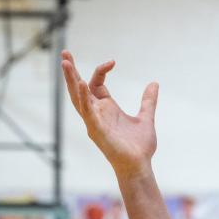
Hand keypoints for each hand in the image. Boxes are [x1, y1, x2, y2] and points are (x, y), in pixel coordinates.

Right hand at [61, 50, 158, 178]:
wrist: (140, 165)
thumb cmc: (139, 146)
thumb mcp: (146, 117)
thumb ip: (148, 101)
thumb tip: (154, 84)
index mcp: (106, 108)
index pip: (96, 84)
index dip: (101, 70)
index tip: (112, 61)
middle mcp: (97, 113)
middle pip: (79, 89)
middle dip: (71, 72)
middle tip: (64, 53)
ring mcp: (94, 122)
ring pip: (78, 98)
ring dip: (72, 81)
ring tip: (66, 63)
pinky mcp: (97, 131)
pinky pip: (88, 113)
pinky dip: (84, 98)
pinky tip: (81, 84)